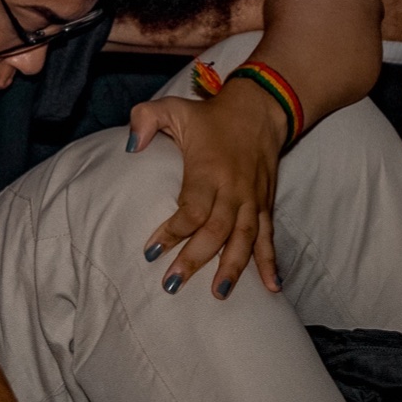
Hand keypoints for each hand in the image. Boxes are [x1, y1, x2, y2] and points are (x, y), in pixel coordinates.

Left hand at [130, 81, 286, 298]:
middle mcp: (233, 189)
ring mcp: (252, 199)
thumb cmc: (210, 114)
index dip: (172, 232)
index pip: (192, 209)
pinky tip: (271, 287)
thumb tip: (129, 146)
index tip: (150, 252)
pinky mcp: (265, 204)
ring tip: (218, 295)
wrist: (262, 108)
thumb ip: (145, 119)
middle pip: (216, 231)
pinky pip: (268, 237)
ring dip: (232, 269)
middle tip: (171, 285)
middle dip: (194, 260)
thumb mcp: (173, 106)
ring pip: (244, 239)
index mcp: (208, 169)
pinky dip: (270, 262)